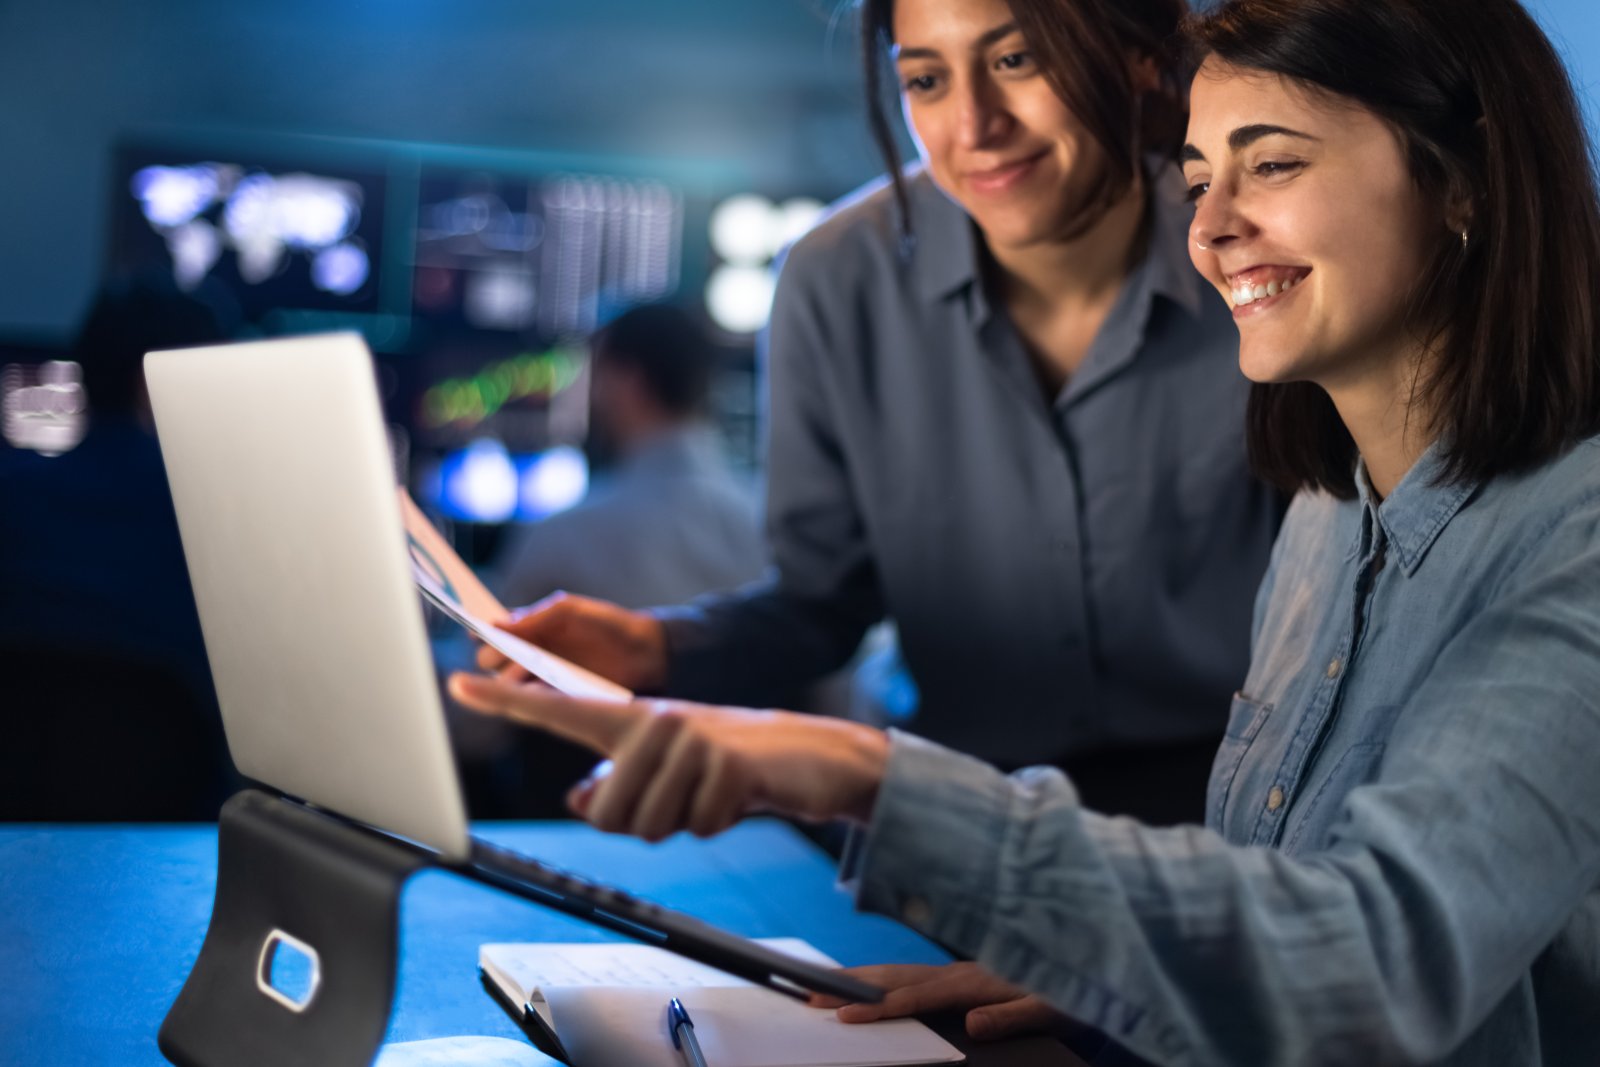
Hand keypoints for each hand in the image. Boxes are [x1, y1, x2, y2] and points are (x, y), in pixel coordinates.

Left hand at [446, 673, 890, 838]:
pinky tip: (737, 795)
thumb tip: (583, 801)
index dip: (508, 701)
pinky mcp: (727, 763)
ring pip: (650, 824)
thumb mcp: (666, 772)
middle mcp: (656, 721)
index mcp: (634, 719)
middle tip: (681, 799)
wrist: (808, 754)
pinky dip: (718, 824)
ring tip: (710, 792)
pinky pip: (698, 826)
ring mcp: (691, 739)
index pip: (560, 712)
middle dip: (641, 823)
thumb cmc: (727, 763)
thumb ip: (618, 783)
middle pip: (608, 812)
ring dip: (683, 824)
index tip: (459, 682)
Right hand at [479, 592, 667, 692]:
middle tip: (501, 654)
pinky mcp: (558, 697)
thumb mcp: (570, 611)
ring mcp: (543, 677)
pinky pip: (532, 700)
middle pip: (493, 661)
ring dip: (509, 678)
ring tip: (522, 670)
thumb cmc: (607, 623)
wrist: (646, 651)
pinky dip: (527, 695)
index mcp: (530, 629)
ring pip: (508, 683)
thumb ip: (534, 617)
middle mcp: (531, 654)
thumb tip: (495, 625)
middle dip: (492, 657)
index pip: (494, 633)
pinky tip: (530, 690)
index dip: (482, 632)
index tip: (474, 631)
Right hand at [809, 962, 1064, 1040]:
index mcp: (973, 982)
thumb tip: (973, 1025)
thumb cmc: (1070, 986)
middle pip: (893, 979)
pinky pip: (911, 977)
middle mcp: (958, 973)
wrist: (1086, 955)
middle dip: (850, 987)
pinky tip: (870, 986)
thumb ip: (1012, 1016)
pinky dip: (882, 980)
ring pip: (897, 974)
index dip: (877, 1009)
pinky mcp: (960, 976)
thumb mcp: (1051, 1007)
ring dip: (860, 980)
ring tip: (825, 987)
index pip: (915, 998)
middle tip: (809, 993)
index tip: (844, 1016)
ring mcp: (956, 972)